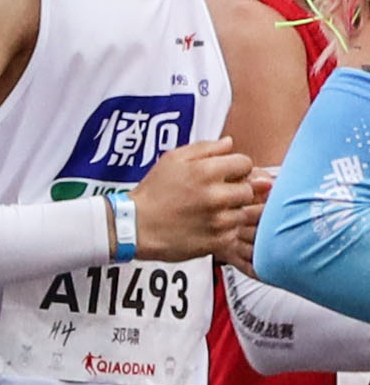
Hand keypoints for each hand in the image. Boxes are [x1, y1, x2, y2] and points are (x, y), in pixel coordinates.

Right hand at [136, 136, 268, 268]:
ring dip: (235, 211)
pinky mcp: (218, 241)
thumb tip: (229, 143)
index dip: (236, 167)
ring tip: (215, 212)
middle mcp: (216, 195)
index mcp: (206, 171)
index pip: (246, 163)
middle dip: (238, 189)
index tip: (226, 174)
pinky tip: (211, 226)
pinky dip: (228, 230)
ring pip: (247, 212)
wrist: (133, 227)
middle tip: (220, 195)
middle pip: (250, 189)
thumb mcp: (171, 159)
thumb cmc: (152, 193)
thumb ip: (205, 148)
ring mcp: (219, 220)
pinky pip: (238, 233)